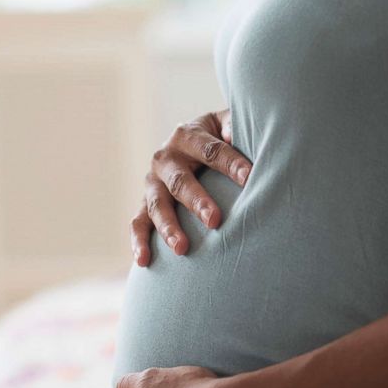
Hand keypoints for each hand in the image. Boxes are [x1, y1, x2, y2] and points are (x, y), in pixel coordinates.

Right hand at [131, 109, 252, 263]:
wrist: (192, 143)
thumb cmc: (221, 138)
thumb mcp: (228, 126)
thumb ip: (236, 127)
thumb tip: (241, 135)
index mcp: (188, 135)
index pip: (211, 151)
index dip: (231, 164)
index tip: (249, 178)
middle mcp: (166, 157)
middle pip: (180, 181)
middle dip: (197, 201)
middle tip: (215, 220)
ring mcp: (153, 182)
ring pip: (157, 205)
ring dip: (168, 227)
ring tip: (182, 249)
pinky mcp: (145, 203)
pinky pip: (138, 223)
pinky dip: (138, 242)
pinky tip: (144, 261)